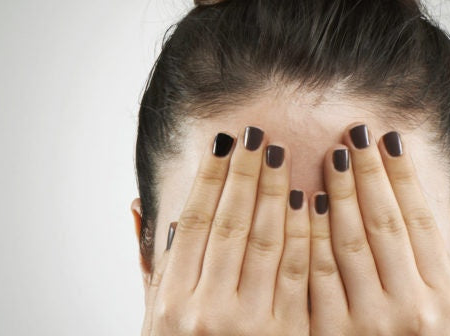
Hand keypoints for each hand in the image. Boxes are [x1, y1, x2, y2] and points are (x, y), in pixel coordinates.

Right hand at [141, 126, 309, 335]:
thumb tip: (136, 205)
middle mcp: (205, 312)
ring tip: (285, 155)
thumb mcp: (154, 322)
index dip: (210, 178)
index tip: (224, 142)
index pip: (194, 222)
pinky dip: (307, 232)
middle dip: (246, 174)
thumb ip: (152, 266)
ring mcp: (248, 325)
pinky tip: (313, 201)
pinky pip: (300, 272)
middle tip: (258, 134)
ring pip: (268, 241)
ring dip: (278, 193)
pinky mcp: (287, 335)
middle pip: (232, 223)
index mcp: (171, 304)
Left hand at [309, 124, 449, 335]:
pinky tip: (302, 203)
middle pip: (384, 224)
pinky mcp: (331, 335)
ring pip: (348, 244)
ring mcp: (370, 325)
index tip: (388, 139)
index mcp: (444, 297)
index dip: (403, 177)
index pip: (421, 220)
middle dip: (367, 175)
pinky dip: (308, 235)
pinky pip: (316, 275)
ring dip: (337, 195)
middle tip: (353, 135)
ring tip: (329, 158)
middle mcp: (412, 310)